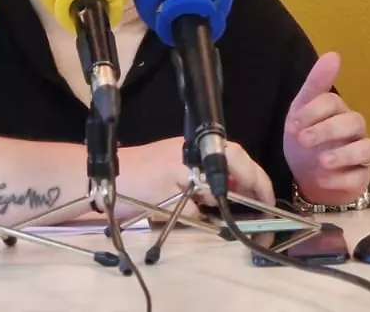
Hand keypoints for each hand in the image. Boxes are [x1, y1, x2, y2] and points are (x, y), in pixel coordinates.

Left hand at [124, 136, 276, 208]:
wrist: (99, 181)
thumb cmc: (135, 184)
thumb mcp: (171, 195)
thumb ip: (201, 199)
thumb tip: (225, 209)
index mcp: (199, 152)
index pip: (242, 163)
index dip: (260, 184)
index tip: (270, 206)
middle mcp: (198, 153)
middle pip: (239, 166)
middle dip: (253, 189)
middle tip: (262, 215)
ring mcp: (188, 161)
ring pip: (224, 175)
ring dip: (237, 193)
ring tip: (246, 215)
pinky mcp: (178, 171)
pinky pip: (207, 181)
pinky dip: (217, 195)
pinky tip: (216, 211)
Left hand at [283, 53, 369, 205]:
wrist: (306, 179)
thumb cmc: (305, 142)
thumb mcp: (301, 111)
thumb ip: (316, 84)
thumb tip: (334, 54)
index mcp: (338, 111)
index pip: (332, 102)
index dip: (313, 111)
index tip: (292, 125)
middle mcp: (354, 130)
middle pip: (353, 122)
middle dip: (327, 130)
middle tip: (303, 140)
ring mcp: (360, 155)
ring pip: (366, 148)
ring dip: (344, 154)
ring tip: (322, 161)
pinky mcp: (360, 178)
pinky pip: (359, 176)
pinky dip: (342, 177)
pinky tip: (323, 177)